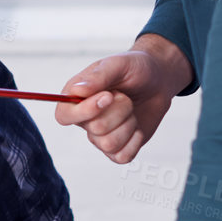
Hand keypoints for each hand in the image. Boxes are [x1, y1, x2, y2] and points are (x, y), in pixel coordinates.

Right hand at [56, 34, 191, 163]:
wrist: (158, 80)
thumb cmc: (134, 69)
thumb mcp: (118, 64)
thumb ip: (97, 76)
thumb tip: (76, 90)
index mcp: (75, 97)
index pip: (64, 116)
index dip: (84, 111)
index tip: (108, 96)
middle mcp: (85, 119)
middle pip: (96, 129)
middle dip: (119, 110)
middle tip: (124, 96)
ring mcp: (101, 136)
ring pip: (109, 144)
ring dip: (128, 124)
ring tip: (131, 109)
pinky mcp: (118, 148)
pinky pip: (122, 156)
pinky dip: (135, 140)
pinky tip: (137, 126)